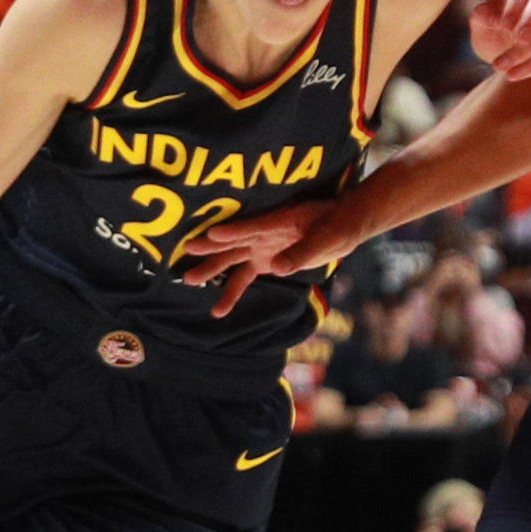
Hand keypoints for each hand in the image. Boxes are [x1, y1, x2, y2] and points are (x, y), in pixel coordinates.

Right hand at [181, 197, 360, 316]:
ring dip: (212, 270)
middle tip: (187, 250)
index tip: (211, 234)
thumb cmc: (337, 225)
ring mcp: (262, 248)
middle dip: (210, 247)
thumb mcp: (326, 239)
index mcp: (278, 222)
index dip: (233, 231)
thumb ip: (301, 253)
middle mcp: (264, 234)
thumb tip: (277, 269)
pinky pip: (243, 277)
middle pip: (232, 242)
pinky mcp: (265, 261)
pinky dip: (232, 291)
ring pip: (231, 260)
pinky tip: (219, 310)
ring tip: (190, 281)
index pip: (251, 226)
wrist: (343, 226)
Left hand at [469, 0, 530, 81]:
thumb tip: (499, 19)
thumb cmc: (489, 32)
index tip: (504, 26)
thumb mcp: (479, 23)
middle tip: (519, 40)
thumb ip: (483, 15)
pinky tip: (512, 75)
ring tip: (497, 66)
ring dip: (524, 51)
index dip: (515, 6)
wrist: (499, 55)